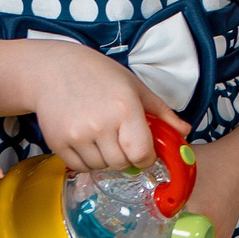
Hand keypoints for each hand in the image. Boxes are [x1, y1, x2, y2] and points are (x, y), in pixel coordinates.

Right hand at [29, 46, 186, 171]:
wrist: (53, 70)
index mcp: (124, 108)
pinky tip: (87, 142)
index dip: (147, 158)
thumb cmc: (99, 76)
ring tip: (103, 137)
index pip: (141, 153)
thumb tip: (185, 131)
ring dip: (106, 159)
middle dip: (127, 158)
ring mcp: (76, 135)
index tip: (145, 153)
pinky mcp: (57, 143)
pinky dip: (87, 161)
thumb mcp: (135, 87)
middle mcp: (100, 124)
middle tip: (122, 142)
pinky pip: (79, 167)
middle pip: (122, 164)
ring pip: (101, 167)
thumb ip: (162, 112)